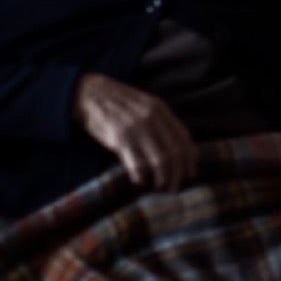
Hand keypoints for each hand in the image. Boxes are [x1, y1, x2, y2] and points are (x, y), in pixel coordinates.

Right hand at [73, 73, 197, 191]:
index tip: (190, 173)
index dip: (190, 159)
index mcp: (160, 109)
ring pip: (160, 160)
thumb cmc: (117, 102)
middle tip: (175, 187)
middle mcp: (152, 118)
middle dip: (178, 173)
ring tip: (160, 186)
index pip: (184, 137)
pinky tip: (139, 180)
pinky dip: (140, 176)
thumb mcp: (144, 104)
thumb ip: (160, 122)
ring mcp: (137, 128)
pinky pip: (136, 163)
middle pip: (175, 152)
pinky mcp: (120, 138)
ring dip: (162, 177)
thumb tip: (174, 148)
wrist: (89, 93)